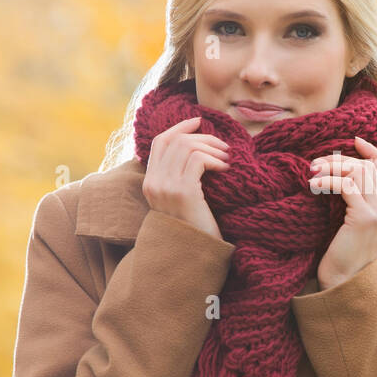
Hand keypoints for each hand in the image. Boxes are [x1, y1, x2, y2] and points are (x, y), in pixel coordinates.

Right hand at [142, 116, 230, 241]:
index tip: (198, 121)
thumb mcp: (181, 199)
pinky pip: (198, 159)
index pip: (160, 141)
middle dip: (203, 137)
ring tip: (227, 159)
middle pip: (176, 140)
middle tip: (224, 147)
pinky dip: (215, 159)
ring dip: (213, 148)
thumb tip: (197, 147)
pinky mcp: (183, 192)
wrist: (194, 255)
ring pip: (188, 146)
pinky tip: (225, 169)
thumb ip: (179, 176)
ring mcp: (166, 187)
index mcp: (150, 182)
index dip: (180, 127)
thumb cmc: (194, 227)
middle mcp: (154, 182)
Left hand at [308, 136, 376, 289]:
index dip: (373, 152)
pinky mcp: (365, 217)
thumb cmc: (344, 254)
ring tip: (313, 171)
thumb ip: (361, 201)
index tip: (354, 141)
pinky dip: (328, 180)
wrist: (344, 282)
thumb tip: (345, 173)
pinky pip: (346, 185)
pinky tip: (313, 184)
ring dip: (332, 167)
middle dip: (342, 159)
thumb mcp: (357, 224)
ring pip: (359, 172)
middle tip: (318, 162)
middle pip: (370, 167)